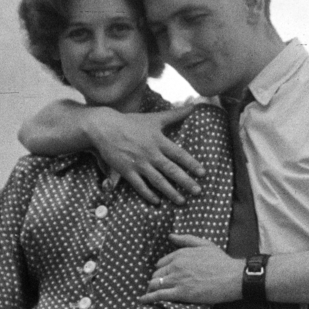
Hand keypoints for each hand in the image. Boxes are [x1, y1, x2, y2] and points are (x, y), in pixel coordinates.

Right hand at [88, 104, 203, 206]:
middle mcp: (151, 153)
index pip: (179, 154)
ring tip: (181, 201)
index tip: (203, 173)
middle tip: (198, 192)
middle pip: (171, 170)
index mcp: (159, 141)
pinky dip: (148, 194)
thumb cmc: (131, 122)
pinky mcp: (127, 171)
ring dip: (170, 192)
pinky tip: (157, 202)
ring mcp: (138, 163)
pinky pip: (140, 186)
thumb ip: (175, 115)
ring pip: (158, 181)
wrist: (105, 128)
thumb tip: (194, 106)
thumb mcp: (154, 118)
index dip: (192, 164)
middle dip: (186, 182)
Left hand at [140, 233, 244, 305]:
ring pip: (155, 284)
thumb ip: (186, 239)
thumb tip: (170, 236)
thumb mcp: (204, 244)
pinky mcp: (180, 293)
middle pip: (156, 274)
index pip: (161, 263)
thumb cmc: (222, 262)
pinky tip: (142, 300)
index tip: (161, 276)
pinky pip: (158, 295)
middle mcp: (176, 265)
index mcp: (180, 254)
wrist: (233, 278)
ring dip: (150, 290)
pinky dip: (148, 298)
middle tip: (155, 288)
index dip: (161, 271)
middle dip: (155, 281)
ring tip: (148, 295)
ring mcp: (177, 279)